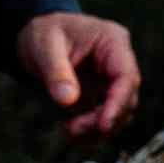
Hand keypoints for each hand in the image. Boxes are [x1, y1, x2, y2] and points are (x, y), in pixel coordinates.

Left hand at [19, 10, 142, 136]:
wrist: (37, 33)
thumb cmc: (44, 32)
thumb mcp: (45, 46)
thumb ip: (57, 72)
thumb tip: (68, 101)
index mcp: (113, 42)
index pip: (126, 77)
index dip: (118, 104)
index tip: (103, 126)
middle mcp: (118, 62)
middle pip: (126, 98)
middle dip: (103, 120)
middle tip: (74, 130)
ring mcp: (110, 79)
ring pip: (118, 112)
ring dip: (97, 128)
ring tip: (69, 131)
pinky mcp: (100, 94)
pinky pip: (103, 116)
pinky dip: (90, 128)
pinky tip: (70, 130)